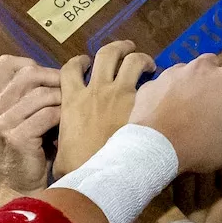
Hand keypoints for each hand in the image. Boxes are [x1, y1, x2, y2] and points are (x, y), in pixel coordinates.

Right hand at [0, 56, 62, 192]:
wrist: (16, 189)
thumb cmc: (30, 154)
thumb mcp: (24, 121)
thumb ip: (32, 98)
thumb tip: (63, 74)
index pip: (7, 63)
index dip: (35, 64)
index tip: (54, 78)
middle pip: (29, 73)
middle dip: (56, 78)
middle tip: (73, 91)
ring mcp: (4, 123)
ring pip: (41, 94)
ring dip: (63, 100)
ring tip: (74, 111)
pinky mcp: (17, 138)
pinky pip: (48, 115)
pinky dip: (64, 117)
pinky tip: (71, 127)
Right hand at [53, 40, 154, 178]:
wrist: (101, 174)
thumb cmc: (77, 168)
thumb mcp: (60, 152)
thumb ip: (62, 142)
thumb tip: (61, 149)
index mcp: (72, 100)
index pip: (71, 68)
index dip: (79, 61)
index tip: (86, 62)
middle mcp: (95, 90)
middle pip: (105, 54)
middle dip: (116, 48)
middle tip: (126, 49)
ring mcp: (118, 94)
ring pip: (130, 60)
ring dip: (139, 56)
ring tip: (147, 62)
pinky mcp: (139, 104)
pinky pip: (149, 83)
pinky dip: (155, 81)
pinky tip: (161, 88)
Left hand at [129, 51, 221, 174]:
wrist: (156, 148)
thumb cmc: (201, 146)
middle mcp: (202, 69)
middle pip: (212, 62)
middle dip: (212, 77)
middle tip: (208, 103)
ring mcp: (174, 72)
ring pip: (186, 72)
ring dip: (188, 86)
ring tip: (182, 111)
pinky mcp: (153, 82)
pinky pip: (163, 84)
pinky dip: (165, 95)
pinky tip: (163, 115)